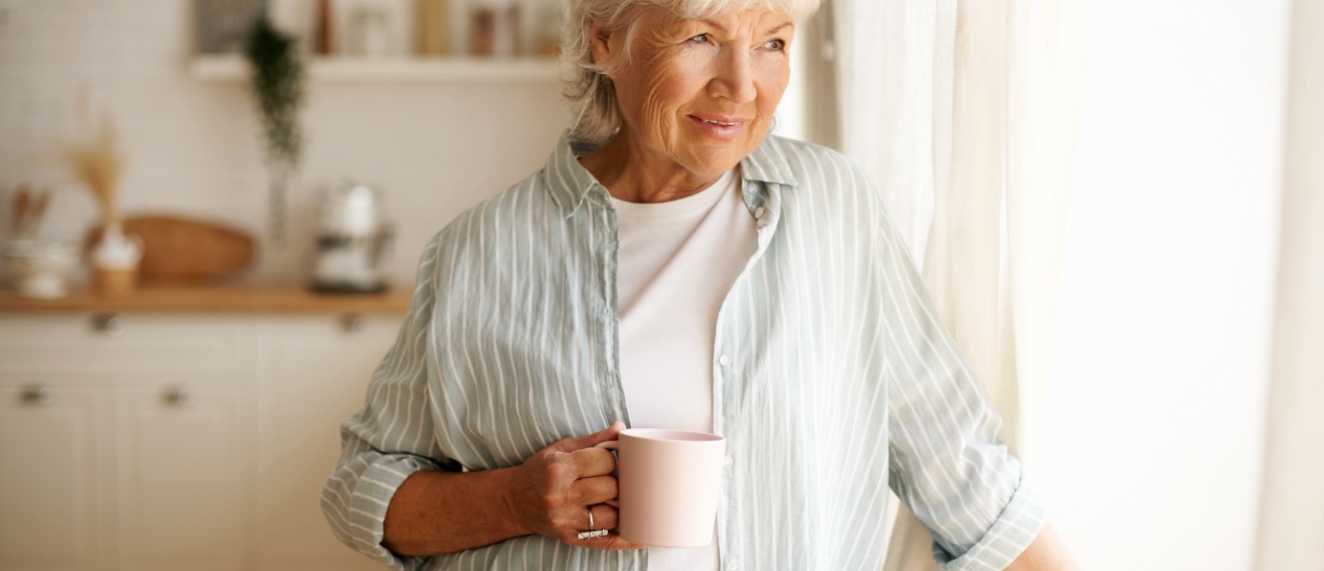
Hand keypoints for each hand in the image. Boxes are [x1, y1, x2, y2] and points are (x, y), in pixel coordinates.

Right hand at [506, 420, 642, 549]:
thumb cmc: (540, 471)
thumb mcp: (561, 449)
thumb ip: (593, 440)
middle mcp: (560, 496)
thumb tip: (621, 428)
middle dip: (614, 482)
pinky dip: (626, 540)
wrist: (514, 501)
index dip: (610, 460)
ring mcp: (566, 521)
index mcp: (558, 469)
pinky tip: (640, 535)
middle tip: (604, 480)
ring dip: (617, 506)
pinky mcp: (571, 539)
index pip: (606, 461)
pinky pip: (606, 542)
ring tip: (609, 499)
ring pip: (613, 515)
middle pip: (611, 488)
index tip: (602, 462)